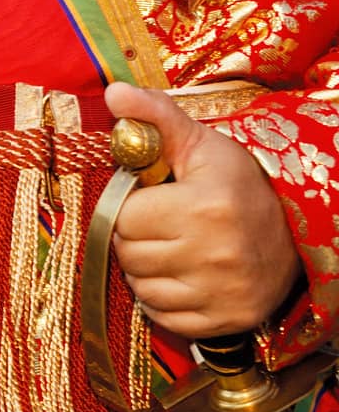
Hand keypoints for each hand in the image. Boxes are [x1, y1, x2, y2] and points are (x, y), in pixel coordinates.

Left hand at [106, 82, 300, 337]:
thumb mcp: (203, 145)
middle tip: (162, 226)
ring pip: (140, 288)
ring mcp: (223, 292)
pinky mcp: (226, 320)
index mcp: (205, 206)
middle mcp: (215, 253)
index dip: (131, 207)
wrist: (297, 233)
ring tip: (173, 249)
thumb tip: (114, 91)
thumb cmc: (240, 185)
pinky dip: (163, 300)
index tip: (154, 200)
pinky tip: (184, 277)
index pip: (124, 216)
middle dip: (135, 237)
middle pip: (128, 253)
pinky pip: (162, 316)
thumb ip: (156, 117)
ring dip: (146, 270)